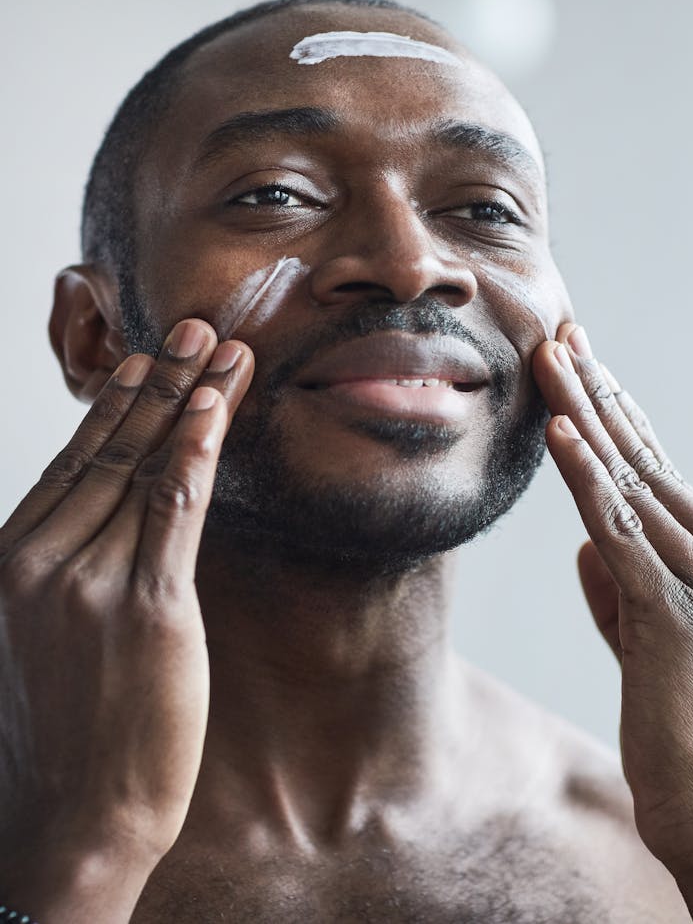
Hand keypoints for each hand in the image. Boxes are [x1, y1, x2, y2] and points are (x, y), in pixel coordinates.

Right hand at [0, 320, 252, 915]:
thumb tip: (110, 510)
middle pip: (110, 448)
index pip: (75, 460)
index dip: (119, 402)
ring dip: (190, 400)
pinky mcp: (144, 610)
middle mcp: (40, 559)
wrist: (71, 817)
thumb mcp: (44, 630)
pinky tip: (214, 411)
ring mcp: (88, 582)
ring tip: (222, 350)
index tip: (150, 358)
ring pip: (146, 467)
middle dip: (160, 380)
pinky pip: (172, 513)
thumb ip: (69, 564)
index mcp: (13, 557)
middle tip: (196, 326)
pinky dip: (194, 456)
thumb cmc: (65, 725)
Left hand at [533, 323, 692, 903]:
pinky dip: (589, 480)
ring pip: (629, 482)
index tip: (584, 371)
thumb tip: (584, 546)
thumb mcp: (654, 653)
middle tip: (563, 337)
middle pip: (644, 461)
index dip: (617, 419)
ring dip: (585, 415)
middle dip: (598, 394)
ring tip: (551, 359)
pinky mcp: (673, 619)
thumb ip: (623, 597)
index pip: (656, 475)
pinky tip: (562, 435)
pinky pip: (622, 534)